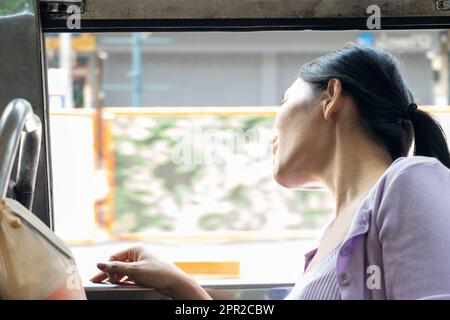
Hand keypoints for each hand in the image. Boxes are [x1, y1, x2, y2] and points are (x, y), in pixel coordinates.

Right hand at [90, 245, 210, 299]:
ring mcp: (141, 263)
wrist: (174, 282)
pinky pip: (129, 275)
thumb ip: (115, 267)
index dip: (108, 268)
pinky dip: (124, 280)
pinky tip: (120, 285)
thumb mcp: (134, 270)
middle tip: (96, 281)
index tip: (107, 278)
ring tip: (110, 284)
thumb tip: (99, 264)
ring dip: (117, 277)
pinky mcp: (144, 271)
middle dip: (109, 273)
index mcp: (135, 249)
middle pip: (117, 263)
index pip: (114, 257)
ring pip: (123, 270)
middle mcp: (137, 254)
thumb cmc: (157, 273)